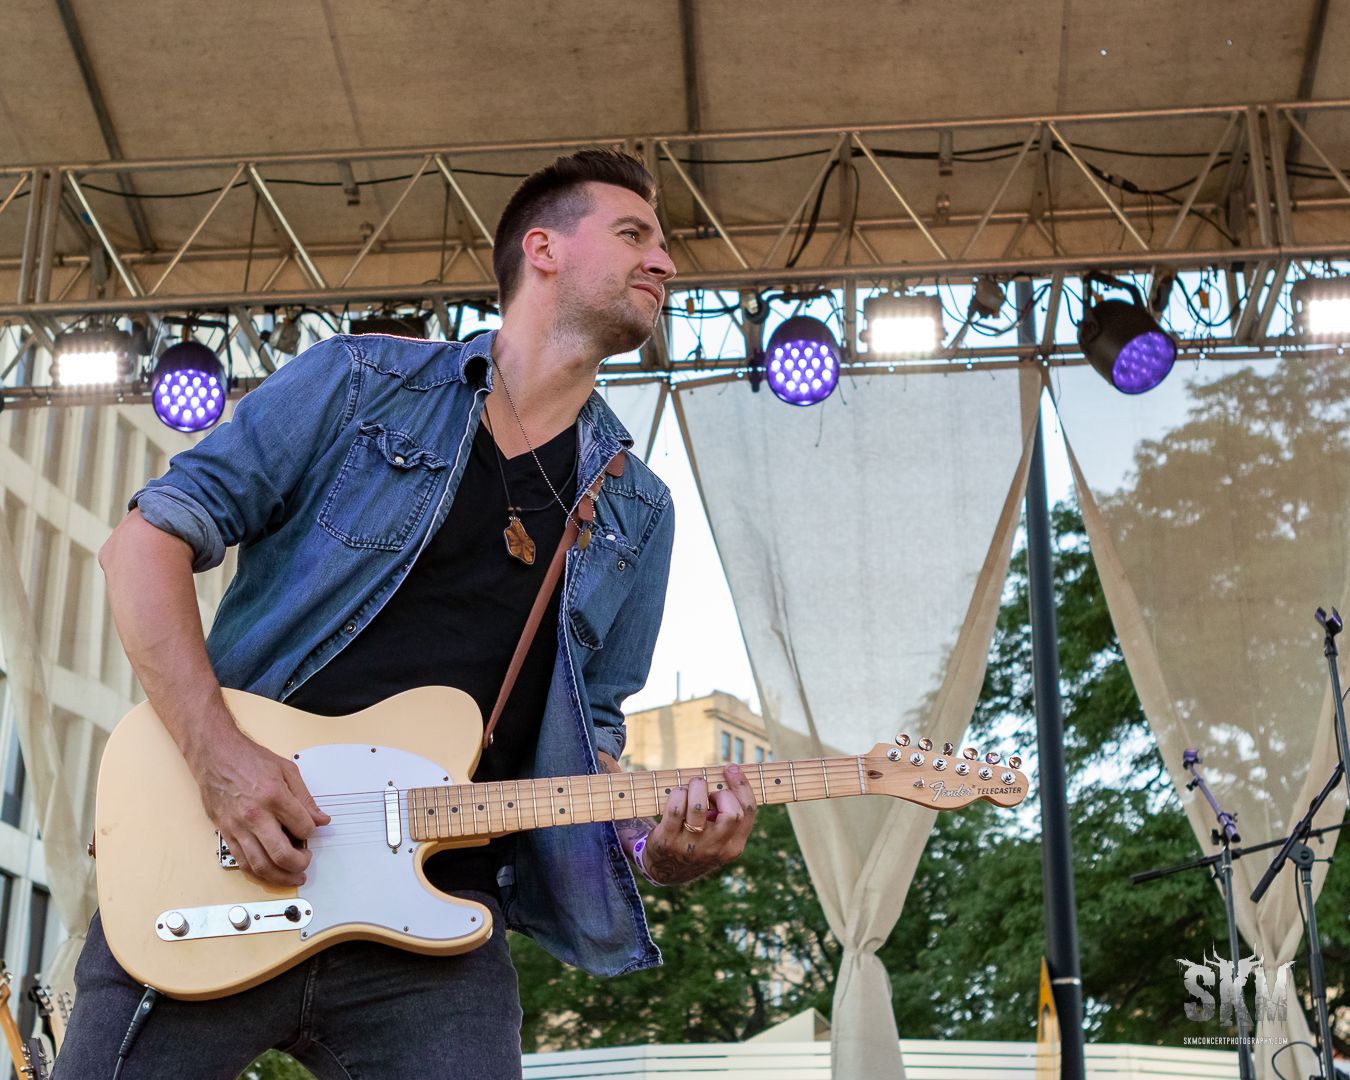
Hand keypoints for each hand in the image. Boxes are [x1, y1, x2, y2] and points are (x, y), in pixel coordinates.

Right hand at [189, 727, 329, 886]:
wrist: (215, 755)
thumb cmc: (249, 759)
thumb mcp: (287, 770)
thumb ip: (306, 798)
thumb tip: (321, 820)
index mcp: (274, 796)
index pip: (303, 827)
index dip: (312, 833)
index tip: (311, 831)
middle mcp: (255, 815)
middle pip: (281, 854)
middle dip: (299, 864)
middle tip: (306, 862)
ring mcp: (237, 827)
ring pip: (260, 865)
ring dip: (280, 877)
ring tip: (293, 875)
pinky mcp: (225, 833)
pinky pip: (242, 862)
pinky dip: (258, 872)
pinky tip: (269, 872)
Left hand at [641, 764, 756, 884]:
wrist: (666, 869)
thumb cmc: (698, 841)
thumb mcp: (720, 837)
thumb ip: (729, 814)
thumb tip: (729, 773)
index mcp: (733, 847)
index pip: (748, 812)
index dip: (742, 786)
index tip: (731, 768)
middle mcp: (714, 848)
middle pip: (732, 813)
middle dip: (721, 792)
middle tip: (709, 791)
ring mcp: (690, 847)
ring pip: (699, 807)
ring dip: (696, 787)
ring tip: (692, 787)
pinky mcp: (667, 841)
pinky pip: (676, 809)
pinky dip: (678, 794)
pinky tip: (678, 794)